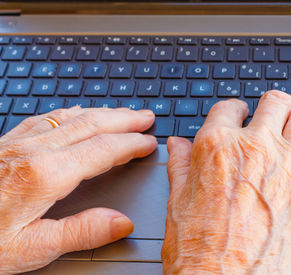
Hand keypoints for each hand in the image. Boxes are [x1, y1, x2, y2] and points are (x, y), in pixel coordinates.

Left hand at [0, 107, 156, 273]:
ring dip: (101, 112)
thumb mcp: (31, 249)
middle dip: (123, 119)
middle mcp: (32, 150)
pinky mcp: (6, 142)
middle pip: (90, 124)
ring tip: (121, 113)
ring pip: (70, 117)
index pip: (102, 150)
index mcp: (44, 175)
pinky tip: (77, 115)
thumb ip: (81, 232)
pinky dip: (72, 113)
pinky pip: (47, 118)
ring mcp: (17, 142)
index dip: (130, 144)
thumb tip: (121, 222)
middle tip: (145, 116)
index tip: (149, 142)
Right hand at [163, 90, 290, 273]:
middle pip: (274, 103)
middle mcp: (255, 148)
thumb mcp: (177, 199)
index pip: (229, 107)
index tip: (235, 116)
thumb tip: (177, 145)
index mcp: (217, 146)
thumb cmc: (197, 249)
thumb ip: (180, 164)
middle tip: (269, 114)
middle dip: (270, 107)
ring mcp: (289, 168)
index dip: (232, 110)